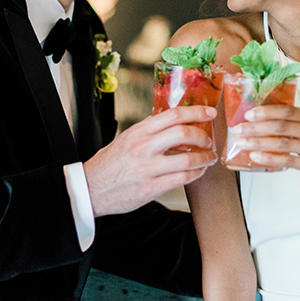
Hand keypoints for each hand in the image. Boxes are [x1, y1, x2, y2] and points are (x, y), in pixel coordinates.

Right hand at [84, 106, 216, 216]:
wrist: (91, 189)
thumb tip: (172, 121)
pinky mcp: (151, 188)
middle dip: (202, 135)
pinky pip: (182, 179)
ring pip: (187, 159)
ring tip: (209, 158)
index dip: (195, 111)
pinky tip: (198, 172)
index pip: (172, 115)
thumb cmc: (109, 164)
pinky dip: (196, 174)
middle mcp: (143, 148)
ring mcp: (148, 169)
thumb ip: (148, 130)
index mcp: (138, 132)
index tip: (208, 112)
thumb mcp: (126, 139)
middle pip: (183, 133)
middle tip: (208, 139)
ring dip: (204, 158)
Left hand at [228, 105, 299, 205]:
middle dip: (256, 127)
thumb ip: (292, 124)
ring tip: (242, 143)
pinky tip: (255, 156)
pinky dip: (269, 157)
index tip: (248, 114)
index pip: (287, 110)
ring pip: (282, 142)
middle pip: (281, 125)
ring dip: (258, 142)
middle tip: (238, 129)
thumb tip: (258, 120)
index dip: (265, 111)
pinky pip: (287, 160)